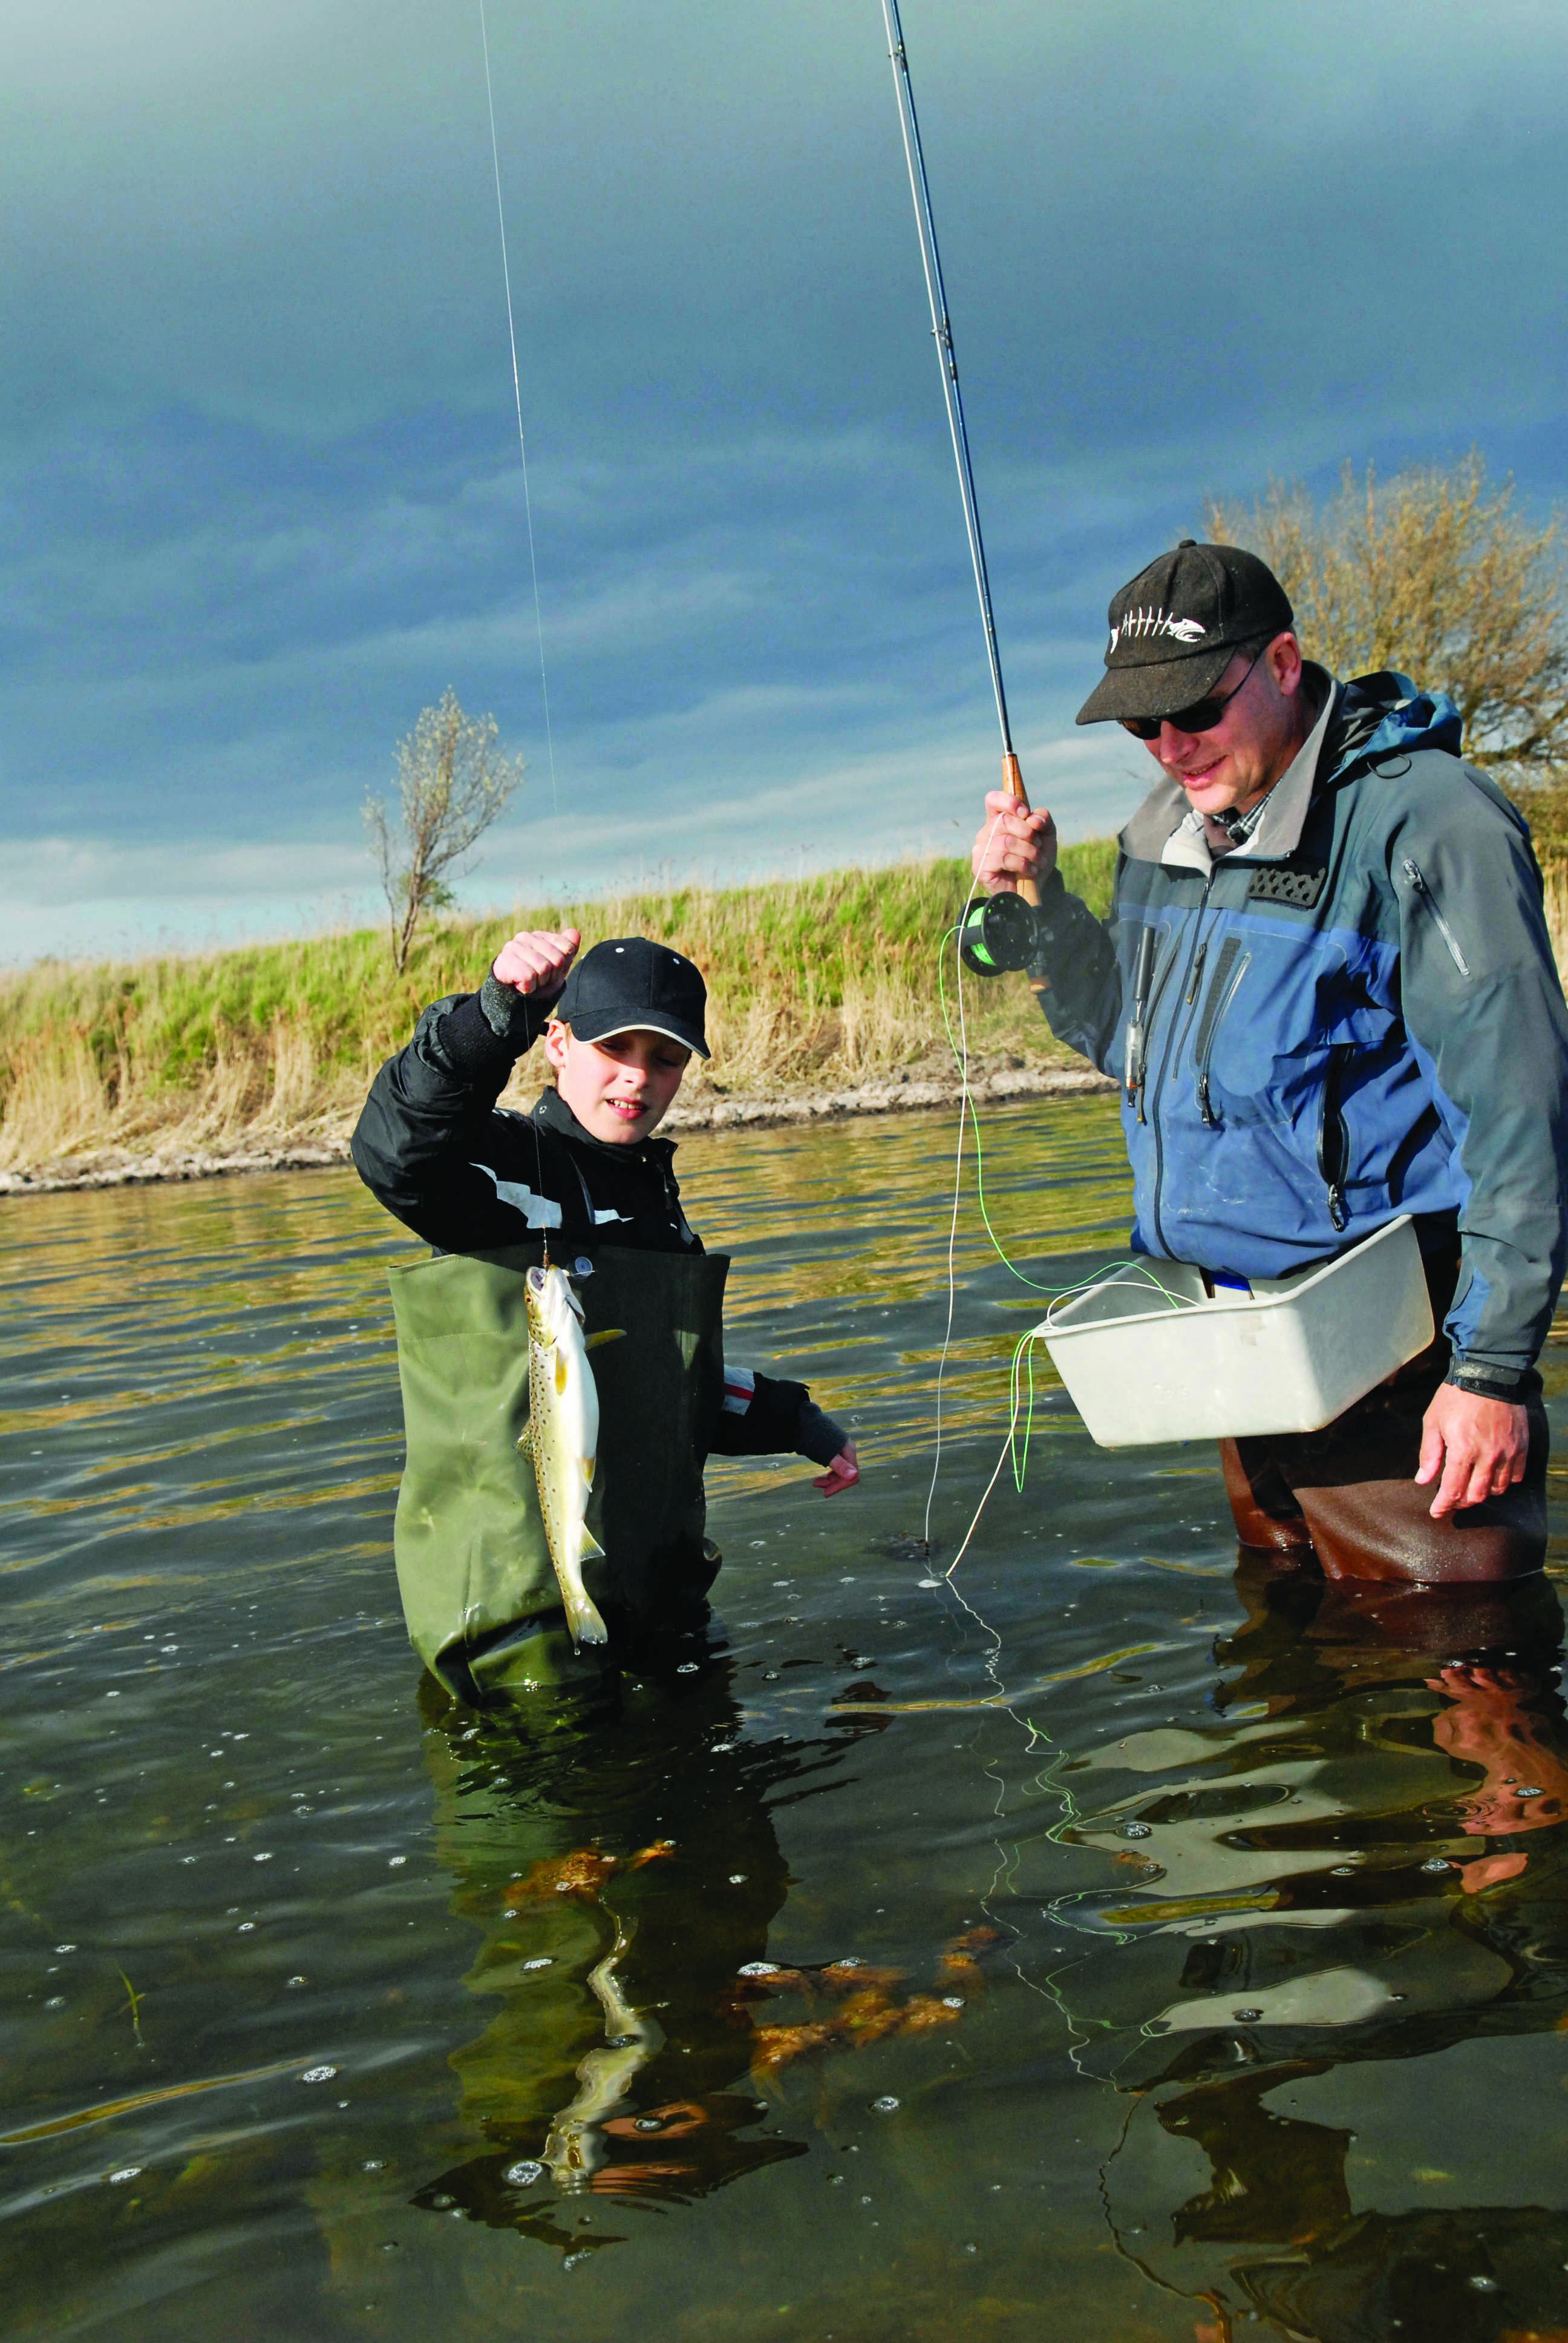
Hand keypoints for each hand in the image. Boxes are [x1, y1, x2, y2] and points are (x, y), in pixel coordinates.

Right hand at [492, 926, 579, 1002]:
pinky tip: (520, 985)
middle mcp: (526, 937)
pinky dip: (528, 987)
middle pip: (557, 960)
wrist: (511, 996)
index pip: (567, 948)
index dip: (562, 966)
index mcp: (541, 936)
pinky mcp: (505, 960)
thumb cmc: (536, 979)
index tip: (551, 972)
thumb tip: (575, 933)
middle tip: (540, 980)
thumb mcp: (557, 967)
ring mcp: (514, 946)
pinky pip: (529, 977)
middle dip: (552, 976)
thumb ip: (568, 949)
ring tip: (530, 982)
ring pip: (543, 969)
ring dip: (540, 983)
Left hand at [813, 1442, 858, 1496]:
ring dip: (828, 1481)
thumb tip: (854, 1476)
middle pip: (846, 1474)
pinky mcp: (832, 1452)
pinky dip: (827, 1475)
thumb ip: (840, 1466)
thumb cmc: (814, 1437)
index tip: (826, 1493)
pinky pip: (834, 1468)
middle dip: (833, 1483)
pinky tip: (819, 1479)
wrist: (802, 1422)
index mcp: (849, 1451)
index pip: (852, 1475)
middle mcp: (847, 1451)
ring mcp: (840, 1451)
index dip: (841, 1485)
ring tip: (815, 1483)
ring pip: (839, 1472)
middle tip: (819, 1489)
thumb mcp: (826, 1454)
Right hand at [970, 790, 1056, 895]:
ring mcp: (980, 851)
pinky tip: (1030, 871)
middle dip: (1027, 833)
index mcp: (998, 821)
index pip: (993, 800)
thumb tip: (1032, 818)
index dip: (1009, 802)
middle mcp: (985, 833)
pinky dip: (1022, 864)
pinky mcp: (980, 868)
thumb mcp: (1047, 836)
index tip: (1025, 813)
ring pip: (1005, 841)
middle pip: (1004, 821)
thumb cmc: (1037, 859)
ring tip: (1037, 861)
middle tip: (1037, 845)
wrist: (1035, 889)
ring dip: (1028, 851)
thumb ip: (1043, 819)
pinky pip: (1002, 858)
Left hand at [1415, 1384, 1529, 1518]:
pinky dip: (1503, 1481)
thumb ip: (1429, 1453)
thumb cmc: (1456, 1397)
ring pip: (1497, 1489)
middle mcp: (1487, 1456)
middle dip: (1461, 1502)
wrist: (1489, 1374)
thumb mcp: (1433, 1421)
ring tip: (1470, 1486)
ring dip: (1482, 1493)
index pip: (1453, 1490)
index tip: (1437, 1512)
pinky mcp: (1520, 1447)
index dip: (1443, 1505)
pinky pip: (1515, 1476)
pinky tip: (1492, 1475)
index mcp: (1462, 1450)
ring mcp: (1507, 1452)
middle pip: (1476, 1495)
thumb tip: (1422, 1480)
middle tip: (1452, 1499)